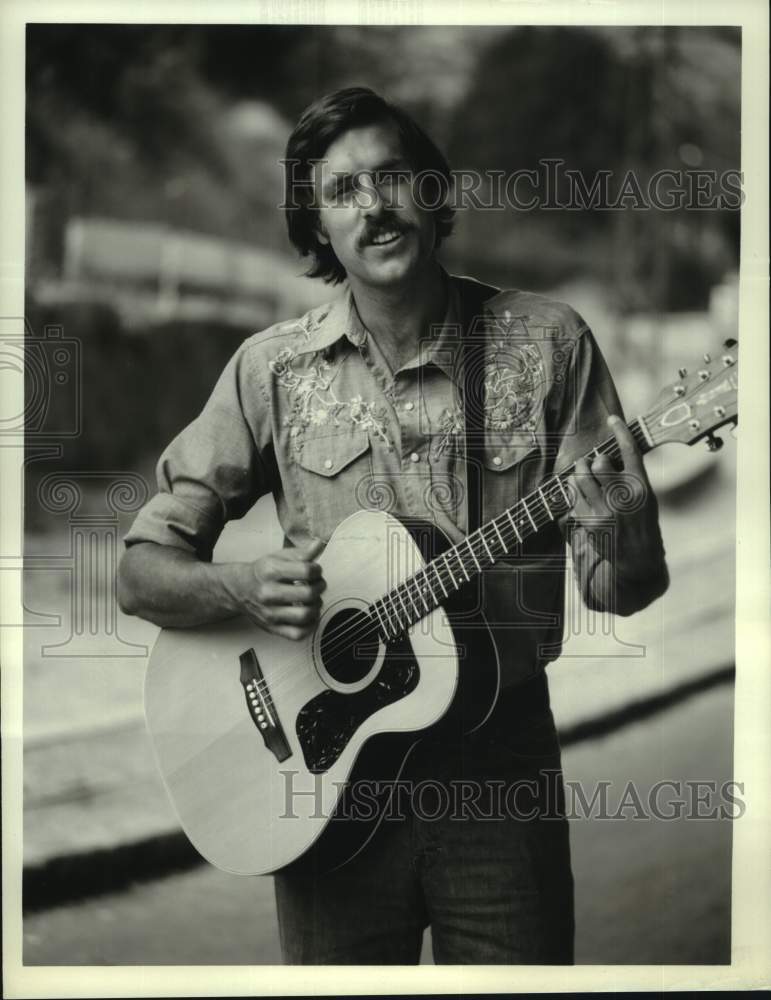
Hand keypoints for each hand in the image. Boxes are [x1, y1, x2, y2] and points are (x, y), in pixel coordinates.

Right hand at [235, 539, 325, 639]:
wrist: (239, 589)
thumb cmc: (263, 572)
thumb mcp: (280, 557)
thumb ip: (302, 553)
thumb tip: (319, 544)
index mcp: (270, 571)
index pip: (307, 571)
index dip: (317, 570)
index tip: (315, 571)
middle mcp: (268, 593)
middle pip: (308, 594)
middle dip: (320, 587)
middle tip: (317, 585)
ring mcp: (269, 613)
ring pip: (305, 615)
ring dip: (317, 607)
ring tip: (313, 600)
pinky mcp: (272, 628)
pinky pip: (298, 634)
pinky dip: (310, 626)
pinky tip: (308, 615)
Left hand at [565, 416, 661, 578]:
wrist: (638, 558)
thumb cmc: (643, 523)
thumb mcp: (647, 498)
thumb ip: (631, 476)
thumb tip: (609, 455)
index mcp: (641, 488)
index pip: (629, 451)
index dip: (620, 431)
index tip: (612, 419)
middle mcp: (622, 497)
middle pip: (599, 463)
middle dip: (594, 461)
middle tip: (594, 464)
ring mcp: (604, 510)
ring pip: (580, 478)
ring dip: (579, 472)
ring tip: (583, 474)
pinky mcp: (588, 522)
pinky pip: (573, 496)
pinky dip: (574, 490)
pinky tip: (581, 493)